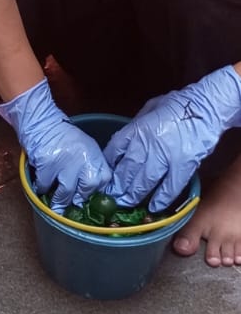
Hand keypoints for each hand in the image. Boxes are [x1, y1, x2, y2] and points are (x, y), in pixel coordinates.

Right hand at [0, 77, 111, 211]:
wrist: (41, 122)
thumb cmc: (62, 136)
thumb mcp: (84, 146)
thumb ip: (90, 164)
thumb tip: (91, 189)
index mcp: (93, 154)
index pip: (104, 179)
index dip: (97, 190)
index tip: (90, 196)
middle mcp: (83, 159)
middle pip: (87, 189)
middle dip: (79, 198)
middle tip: (73, 202)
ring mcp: (65, 163)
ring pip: (66, 192)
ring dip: (60, 202)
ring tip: (57, 206)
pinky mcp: (47, 165)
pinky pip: (45, 186)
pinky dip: (42, 189)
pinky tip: (41, 188)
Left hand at [105, 65, 240, 211]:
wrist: (207, 107)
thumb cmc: (178, 105)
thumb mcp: (150, 108)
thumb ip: (135, 124)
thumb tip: (124, 141)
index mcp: (138, 128)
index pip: (116, 149)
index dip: (109, 164)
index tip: (105, 175)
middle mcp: (148, 144)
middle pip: (128, 169)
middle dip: (118, 186)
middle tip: (112, 197)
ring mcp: (166, 156)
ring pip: (145, 181)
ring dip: (134, 195)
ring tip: (127, 203)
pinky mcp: (183, 166)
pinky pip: (170, 187)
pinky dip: (161, 199)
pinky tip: (153, 208)